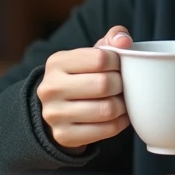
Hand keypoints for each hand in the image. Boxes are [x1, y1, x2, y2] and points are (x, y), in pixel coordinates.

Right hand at [36, 25, 133, 151]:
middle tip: (122, 85)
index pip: (100, 58)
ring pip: (107, 109)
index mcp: (57, 62)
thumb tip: (124, 41)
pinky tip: (120, 116)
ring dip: (123, 105)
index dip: (118, 62)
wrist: (58, 108)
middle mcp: (50, 88)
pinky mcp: (64, 135)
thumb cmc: (83, 75)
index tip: (118, 67)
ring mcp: (54, 114)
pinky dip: (120, 123)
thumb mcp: (92, 53)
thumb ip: (112, 39)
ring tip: (122, 100)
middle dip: (121, 85)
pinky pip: (106, 130)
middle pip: (104, 84)